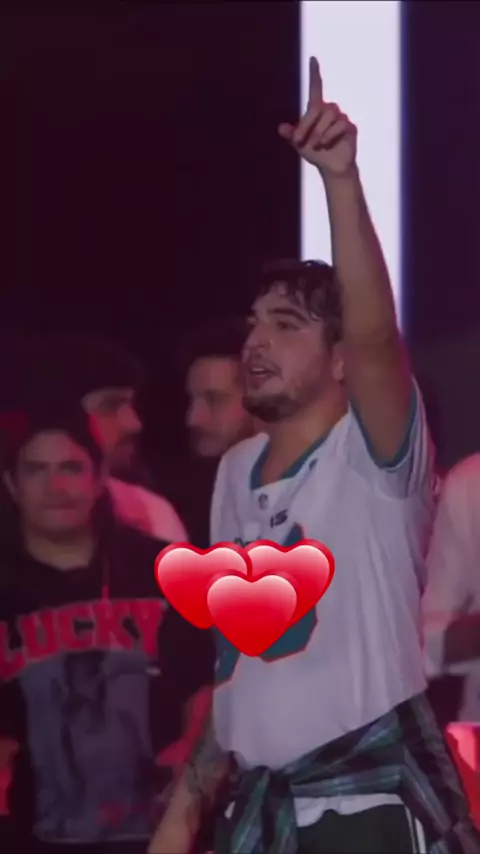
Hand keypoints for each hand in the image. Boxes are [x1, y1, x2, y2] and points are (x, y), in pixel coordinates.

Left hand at [279, 57, 356, 178]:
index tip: (313, 59)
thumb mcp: (300, 145)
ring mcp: (341, 118)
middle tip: (299, 141)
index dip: (314, 74)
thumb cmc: (316, 154)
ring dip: (319, 132)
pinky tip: (326, 144)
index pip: (316, 89)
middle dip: (306, 124)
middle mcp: (330, 110)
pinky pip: (339, 125)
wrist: (332, 168)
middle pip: (319, 108)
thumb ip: (292, 135)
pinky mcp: (350, 127)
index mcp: (317, 111)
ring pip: (329, 116)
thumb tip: (281, 128)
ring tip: (316, 144)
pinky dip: (329, 135)